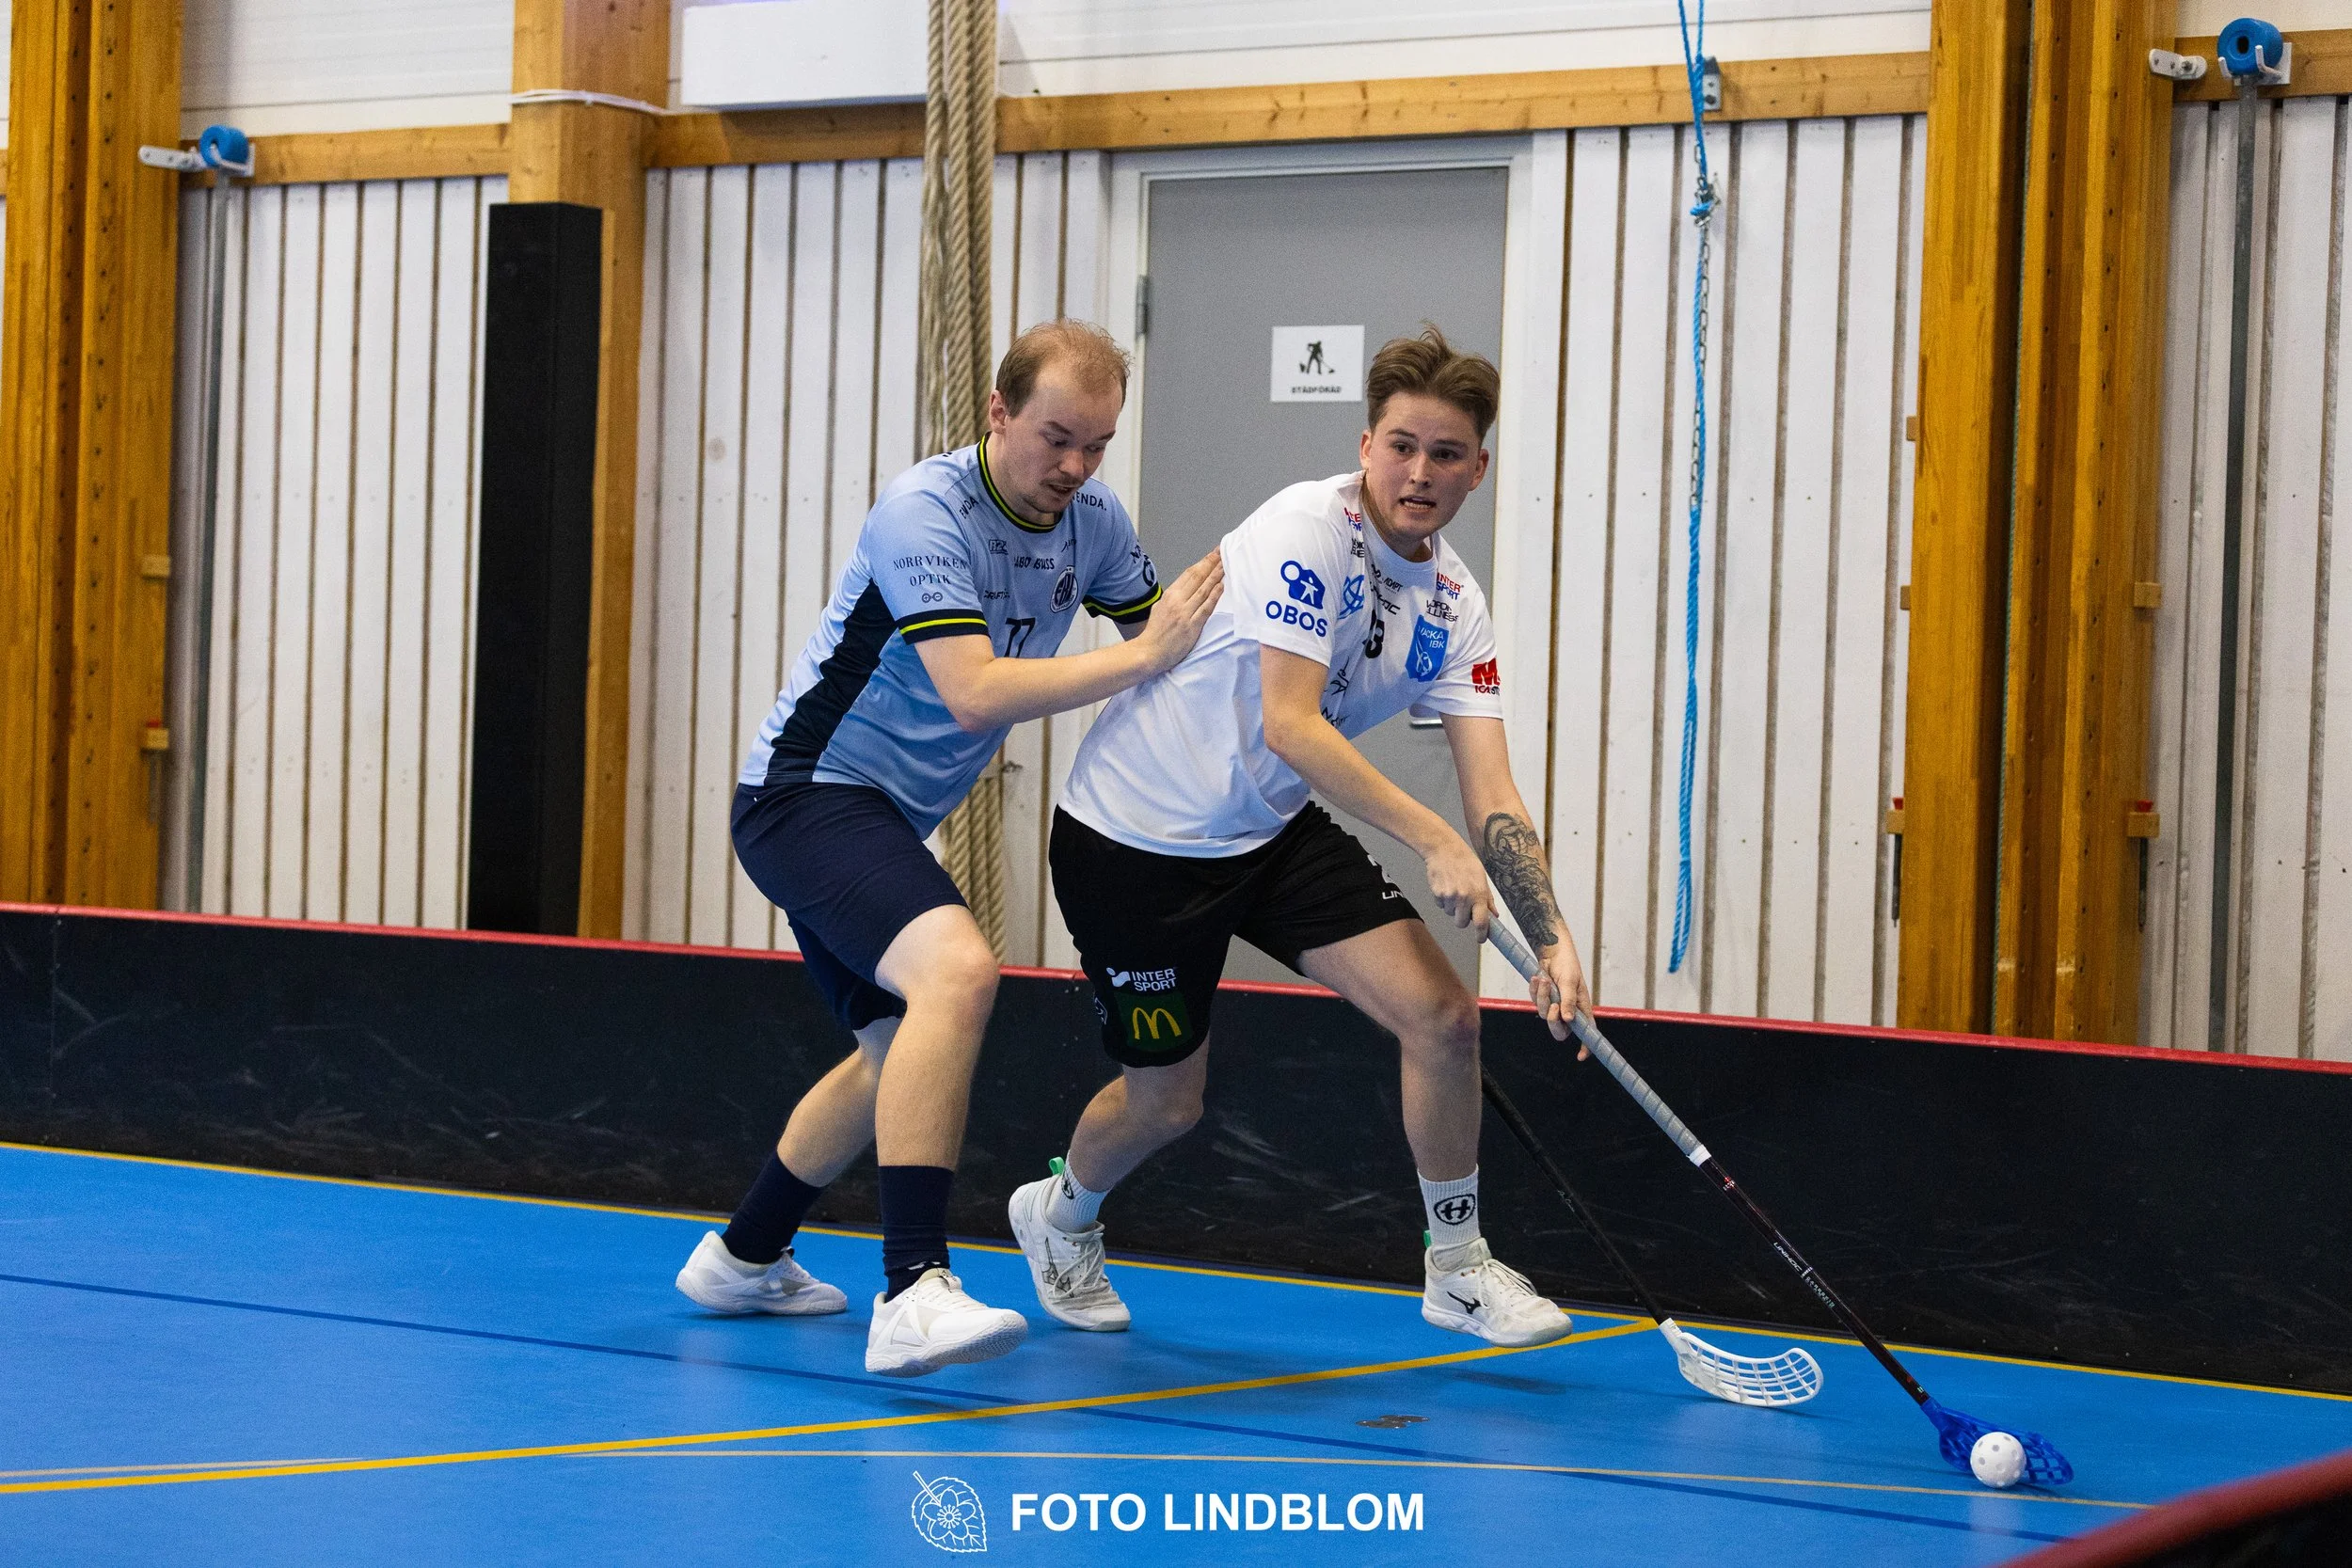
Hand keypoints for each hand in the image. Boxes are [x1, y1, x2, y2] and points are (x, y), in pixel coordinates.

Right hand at [1133, 549, 1223, 675]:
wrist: (1149, 652)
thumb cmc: (1154, 633)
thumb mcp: (1159, 608)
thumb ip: (1172, 598)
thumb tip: (1184, 589)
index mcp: (1169, 595)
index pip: (1189, 574)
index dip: (1203, 562)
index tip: (1213, 554)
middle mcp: (1177, 602)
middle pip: (1198, 578)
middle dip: (1211, 563)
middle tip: (1223, 552)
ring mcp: (1185, 614)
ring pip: (1204, 590)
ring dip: (1216, 576)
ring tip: (1226, 565)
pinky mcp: (1192, 626)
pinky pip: (1206, 608)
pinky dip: (1214, 596)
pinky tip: (1222, 586)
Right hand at [1422, 833, 1493, 934]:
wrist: (1444, 849)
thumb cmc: (1466, 862)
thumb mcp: (1482, 878)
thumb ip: (1487, 899)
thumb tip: (1494, 915)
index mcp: (1478, 894)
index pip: (1482, 922)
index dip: (1482, 935)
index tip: (1481, 939)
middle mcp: (1464, 898)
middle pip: (1461, 923)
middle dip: (1463, 919)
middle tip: (1464, 908)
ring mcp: (1449, 897)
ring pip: (1450, 914)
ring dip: (1452, 907)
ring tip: (1454, 889)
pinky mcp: (1437, 894)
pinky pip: (1441, 905)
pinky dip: (1443, 900)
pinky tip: (1446, 886)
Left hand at [1526, 940, 1592, 1055]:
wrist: (1552, 951)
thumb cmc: (1567, 964)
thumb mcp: (1569, 981)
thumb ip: (1567, 1000)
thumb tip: (1568, 1020)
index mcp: (1581, 1008)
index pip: (1586, 1032)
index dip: (1586, 1046)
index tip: (1581, 1056)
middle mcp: (1568, 1010)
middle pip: (1559, 1030)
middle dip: (1553, 1020)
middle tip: (1553, 1006)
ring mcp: (1554, 1005)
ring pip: (1543, 1013)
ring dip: (1542, 997)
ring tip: (1545, 979)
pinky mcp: (1542, 998)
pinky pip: (1534, 1001)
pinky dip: (1535, 990)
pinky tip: (1537, 977)